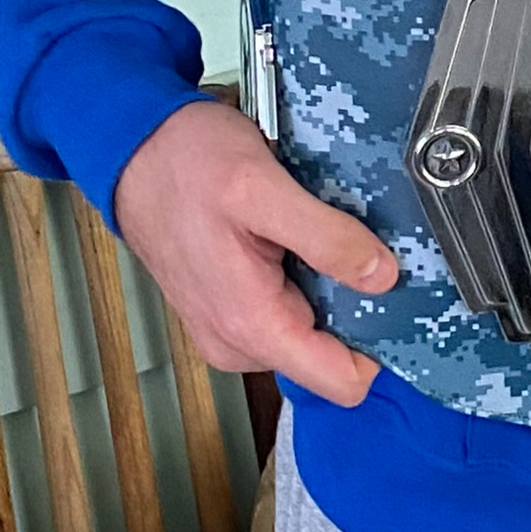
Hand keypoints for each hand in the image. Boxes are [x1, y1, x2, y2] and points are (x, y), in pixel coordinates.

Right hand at [114, 97, 397, 406]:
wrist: (133, 148)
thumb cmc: (188, 163)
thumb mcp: (264, 187)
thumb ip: (325, 237)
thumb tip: (382, 276)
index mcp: (252, 326)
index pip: (342, 383)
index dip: (380, 344)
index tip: (397, 296)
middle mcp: (239, 343)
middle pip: (332, 354)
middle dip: (353, 305)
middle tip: (355, 244)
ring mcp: (231, 329)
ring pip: (311, 330)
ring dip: (327, 287)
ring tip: (321, 232)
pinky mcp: (229, 309)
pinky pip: (288, 310)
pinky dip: (303, 278)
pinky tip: (297, 236)